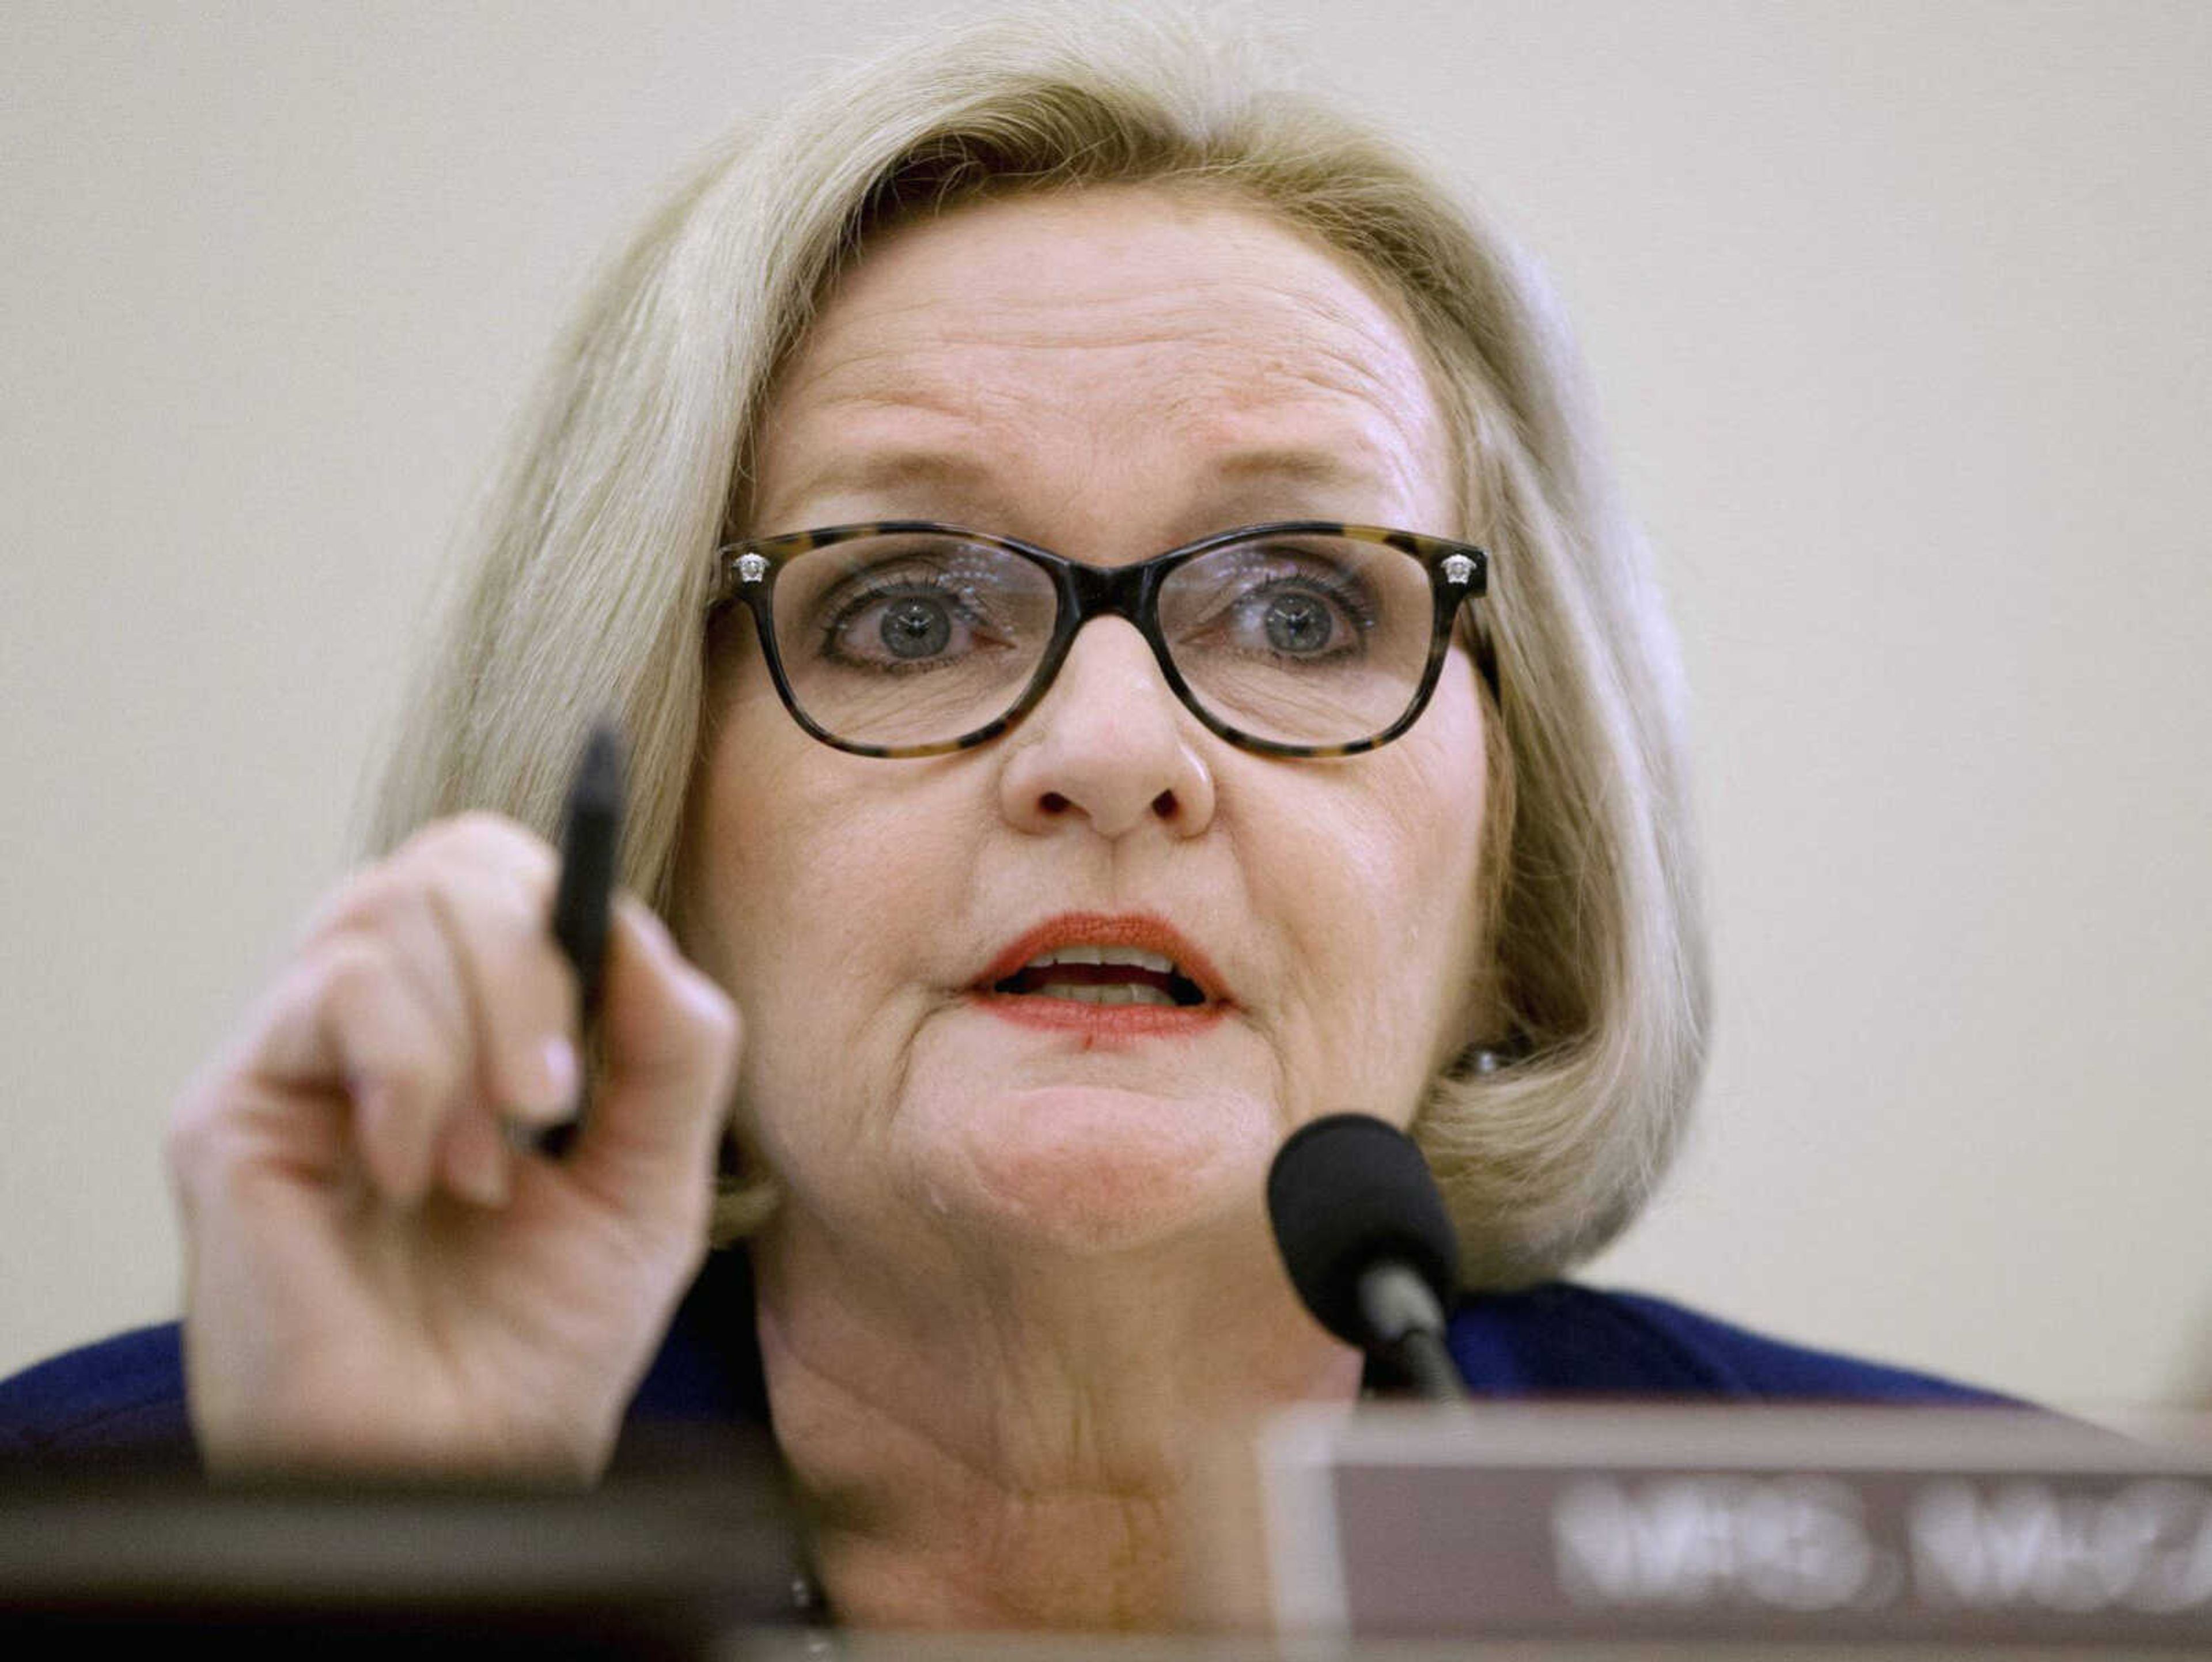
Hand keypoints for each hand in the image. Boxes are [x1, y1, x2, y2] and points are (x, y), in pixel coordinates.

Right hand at [167, 813, 739, 1481]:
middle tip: (556, 1100)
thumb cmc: (545, 1334)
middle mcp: (377, 1018)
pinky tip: (413, 1176)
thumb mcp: (656, 1178)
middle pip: (453, 861)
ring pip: (392, 909)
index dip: (565, 886)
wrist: (468, 1468)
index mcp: (470, 1019)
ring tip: (486, 1171)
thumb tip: (632, 919)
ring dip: (477, 1036)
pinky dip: (412, 1077)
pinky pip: (339, 992)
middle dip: (535, 965)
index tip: (619, 978)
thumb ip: (671, 1046)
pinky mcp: (233, 1107)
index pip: (499, 866)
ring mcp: (297, 1057)